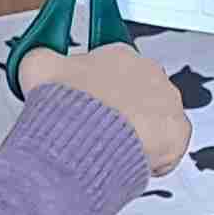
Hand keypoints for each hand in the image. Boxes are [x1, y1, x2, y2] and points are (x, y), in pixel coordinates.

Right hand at [20, 42, 188, 173]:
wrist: (84, 141)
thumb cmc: (66, 109)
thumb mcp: (37, 68)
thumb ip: (41, 58)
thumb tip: (37, 59)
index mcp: (119, 54)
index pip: (116, 68)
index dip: (101, 90)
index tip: (92, 103)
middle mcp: (149, 73)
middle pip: (139, 93)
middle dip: (122, 112)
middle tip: (101, 130)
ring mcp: (167, 102)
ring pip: (156, 119)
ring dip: (138, 134)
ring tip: (113, 148)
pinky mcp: (177, 131)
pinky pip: (169, 147)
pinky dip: (153, 158)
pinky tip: (130, 160)